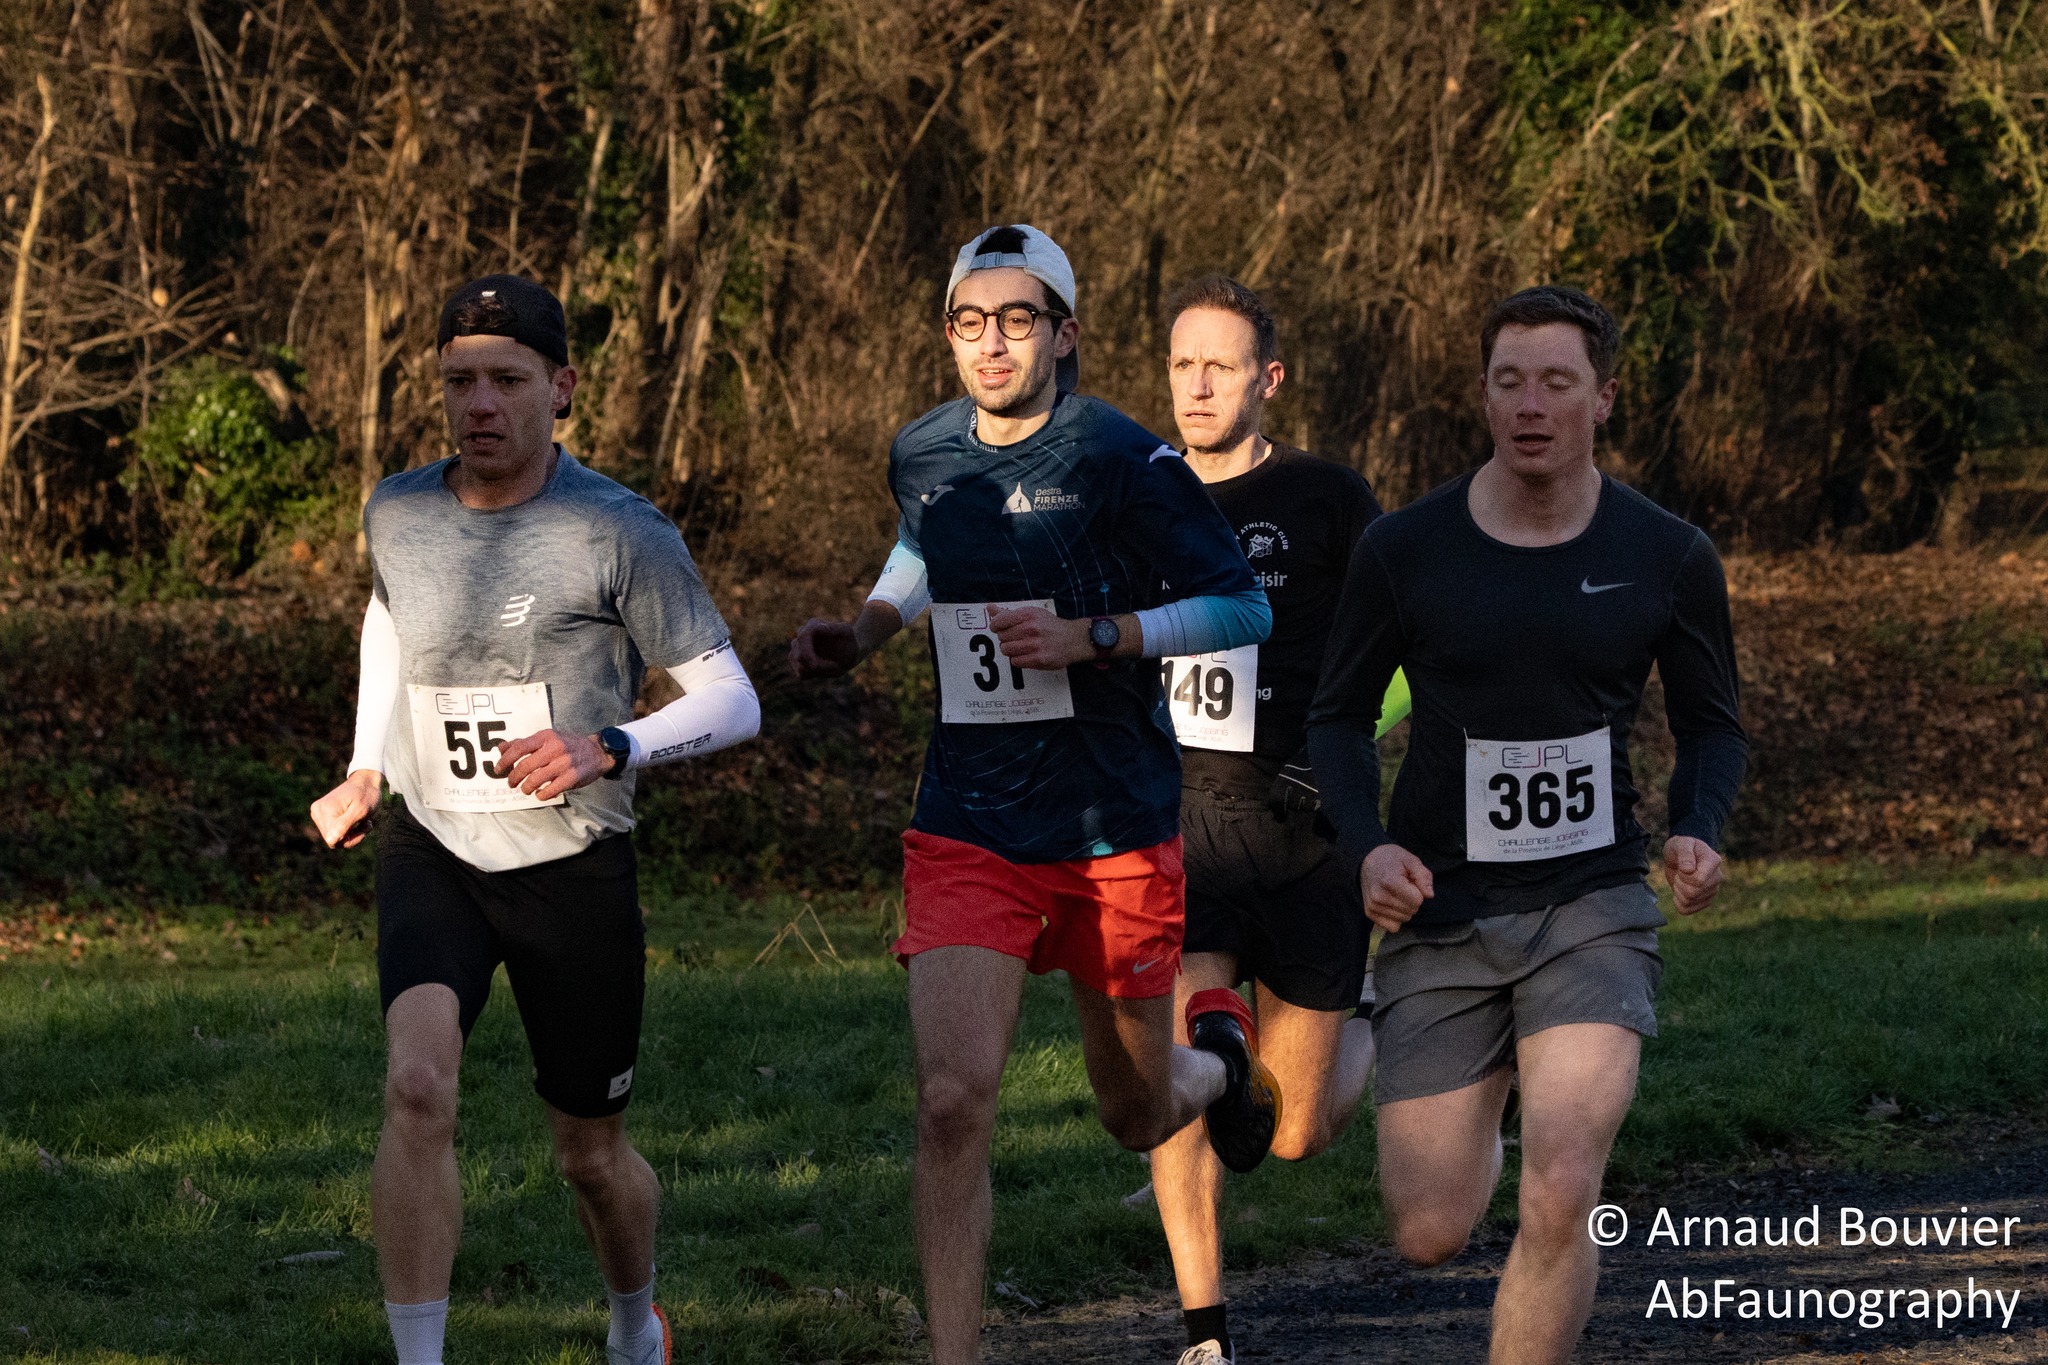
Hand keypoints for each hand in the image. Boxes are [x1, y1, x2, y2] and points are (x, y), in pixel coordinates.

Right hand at [310, 769, 381, 848]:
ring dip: (351, 833)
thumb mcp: (360, 810)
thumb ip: (344, 825)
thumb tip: (330, 840)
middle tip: (366, 823)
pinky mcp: (322, 815)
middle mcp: (317, 812)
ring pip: (334, 837)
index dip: (352, 839)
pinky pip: (334, 832)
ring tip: (362, 820)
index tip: (366, 825)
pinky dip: (348, 829)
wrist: (366, 781)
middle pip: (333, 840)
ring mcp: (318, 813)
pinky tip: (356, 819)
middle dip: (352, 835)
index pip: (334, 841)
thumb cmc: (367, 794)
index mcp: (324, 811)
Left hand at [492, 729, 609, 797]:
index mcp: (546, 737)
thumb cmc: (568, 745)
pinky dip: (541, 795)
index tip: (498, 769)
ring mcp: (564, 763)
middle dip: (513, 777)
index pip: (519, 747)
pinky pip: (549, 791)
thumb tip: (500, 748)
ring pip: (535, 780)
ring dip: (526, 788)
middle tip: (511, 783)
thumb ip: (523, 743)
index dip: (505, 760)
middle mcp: (555, 748)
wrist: (596, 752)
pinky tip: (540, 794)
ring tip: (525, 789)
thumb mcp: (546, 738)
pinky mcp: (571, 778)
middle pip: (525, 766)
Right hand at [790, 617, 860, 679]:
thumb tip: (820, 626)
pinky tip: (826, 670)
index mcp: (813, 625)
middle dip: (817, 665)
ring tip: (833, 667)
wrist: (851, 650)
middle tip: (836, 666)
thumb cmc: (850, 640)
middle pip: (799, 655)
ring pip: (799, 665)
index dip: (808, 654)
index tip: (818, 666)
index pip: (802, 638)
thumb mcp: (847, 633)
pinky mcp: (800, 662)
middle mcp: (802, 636)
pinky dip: (814, 675)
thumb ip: (834, 629)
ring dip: (817, 671)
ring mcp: (798, 649)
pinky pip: (800, 674)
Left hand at [988, 603, 1090, 669]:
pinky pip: (1015, 662)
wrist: (1073, 640)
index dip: (996, 626)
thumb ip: (1009, 612)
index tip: (1000, 628)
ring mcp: (1035, 645)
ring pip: (1006, 650)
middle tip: (1016, 638)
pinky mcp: (1039, 660)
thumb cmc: (1050, 626)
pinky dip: (1018, 659)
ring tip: (1020, 647)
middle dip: (1006, 638)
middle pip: (1002, 637)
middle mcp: (1031, 629)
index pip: (999, 622)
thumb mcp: (1032, 613)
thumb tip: (990, 607)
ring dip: (1010, 649)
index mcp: (1028, 615)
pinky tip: (1027, 654)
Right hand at [1360, 842, 1433, 932]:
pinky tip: (1391, 905)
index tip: (1410, 882)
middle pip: (1412, 910)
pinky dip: (1396, 918)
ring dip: (1404, 909)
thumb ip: (1423, 876)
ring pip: (1404, 918)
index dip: (1418, 891)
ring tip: (1395, 893)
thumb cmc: (1392, 859)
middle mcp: (1379, 897)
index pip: (1417, 900)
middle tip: (1403, 887)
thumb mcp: (1411, 860)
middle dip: (1412, 900)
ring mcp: (1373, 906)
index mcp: (1390, 882)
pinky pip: (1393, 927)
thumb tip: (1429, 895)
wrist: (1367, 860)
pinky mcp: (1369, 913)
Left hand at [1662, 835, 1723, 914]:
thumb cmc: (1682, 847)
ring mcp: (1712, 891)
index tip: (1683, 867)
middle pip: (1693, 893)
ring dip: (1678, 891)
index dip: (1684, 876)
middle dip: (1679, 883)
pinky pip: (1687, 910)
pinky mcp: (1705, 901)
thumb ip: (1685, 854)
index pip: (1699, 881)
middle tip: (1680, 873)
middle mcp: (1717, 878)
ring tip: (1681, 879)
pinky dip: (1678, 902)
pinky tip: (1679, 892)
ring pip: (1689, 901)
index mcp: (1714, 862)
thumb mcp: (1681, 844)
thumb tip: (1688, 869)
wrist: (1681, 856)